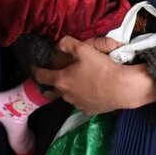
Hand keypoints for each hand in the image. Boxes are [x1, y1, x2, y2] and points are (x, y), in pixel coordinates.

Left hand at [31, 36, 155, 115]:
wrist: (122, 88)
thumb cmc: (100, 68)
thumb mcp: (83, 49)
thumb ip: (67, 44)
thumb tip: (59, 44)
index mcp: (61, 80)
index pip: (42, 76)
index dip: (35, 70)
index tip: (33, 66)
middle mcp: (66, 95)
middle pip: (54, 88)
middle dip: (53, 81)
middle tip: (56, 74)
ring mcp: (78, 104)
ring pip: (68, 96)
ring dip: (69, 89)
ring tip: (76, 81)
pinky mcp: (90, 110)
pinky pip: (82, 102)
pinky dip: (82, 96)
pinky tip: (89, 91)